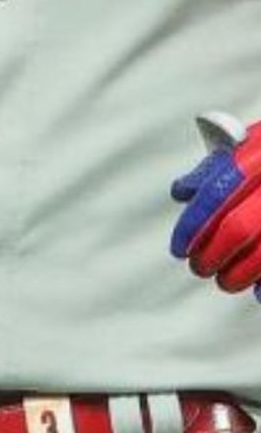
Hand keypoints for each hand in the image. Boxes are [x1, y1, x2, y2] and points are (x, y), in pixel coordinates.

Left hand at [169, 111, 260, 294]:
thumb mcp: (253, 143)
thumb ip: (218, 166)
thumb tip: (183, 192)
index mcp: (260, 157)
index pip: (216, 194)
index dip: (192, 224)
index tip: (179, 245)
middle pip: (239, 228)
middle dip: (212, 253)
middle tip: (198, 266)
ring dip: (238, 274)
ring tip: (224, 279)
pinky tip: (258, 289)